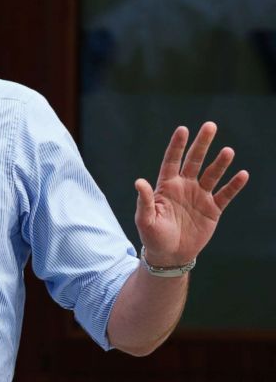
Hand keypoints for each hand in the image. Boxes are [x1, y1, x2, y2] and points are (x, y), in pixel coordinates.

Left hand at [135, 122, 248, 266]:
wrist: (170, 255)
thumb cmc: (153, 236)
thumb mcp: (145, 219)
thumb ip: (144, 200)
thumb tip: (139, 181)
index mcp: (166, 186)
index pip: (172, 160)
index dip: (177, 145)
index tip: (183, 129)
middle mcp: (184, 187)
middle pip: (195, 161)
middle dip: (202, 144)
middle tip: (210, 126)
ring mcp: (200, 196)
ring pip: (212, 175)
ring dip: (220, 163)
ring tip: (228, 151)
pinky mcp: (213, 209)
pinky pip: (225, 194)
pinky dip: (233, 185)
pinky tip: (242, 174)